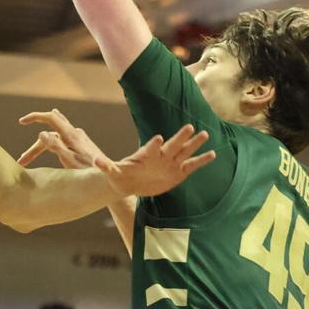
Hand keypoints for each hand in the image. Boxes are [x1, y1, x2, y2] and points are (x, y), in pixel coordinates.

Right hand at [18, 109, 106, 168]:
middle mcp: (75, 134)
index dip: (35, 117)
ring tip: (28, 160)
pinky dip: (49, 144)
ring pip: (55, 138)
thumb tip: (41, 133)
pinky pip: (61, 140)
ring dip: (40, 147)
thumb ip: (56, 146)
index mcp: (71, 135)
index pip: (50, 118)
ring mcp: (79, 139)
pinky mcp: (81, 145)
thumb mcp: (70, 161)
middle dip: (34, 146)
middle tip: (22, 160)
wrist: (112, 176)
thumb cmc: (90, 172)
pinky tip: (49, 143)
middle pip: (49, 132)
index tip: (21, 121)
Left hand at [95, 125, 215, 196]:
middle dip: (180, 137)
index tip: (159, 138)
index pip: (151, 147)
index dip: (154, 144)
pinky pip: (192, 166)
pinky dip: (202, 160)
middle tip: (189, 127)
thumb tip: (95, 162)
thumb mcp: (112, 172)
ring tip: (205, 134)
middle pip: (172, 145)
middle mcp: (161, 156)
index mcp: (146, 154)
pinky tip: (213, 154)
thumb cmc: (120, 174)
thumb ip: (105, 167)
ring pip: (184, 152)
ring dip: (194, 144)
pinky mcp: (178, 173)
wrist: (130, 182)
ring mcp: (171, 163)